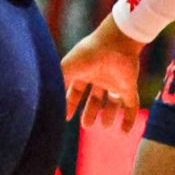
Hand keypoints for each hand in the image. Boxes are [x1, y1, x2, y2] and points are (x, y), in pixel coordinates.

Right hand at [62, 15, 145, 131]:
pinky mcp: (129, 86)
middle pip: (94, 98)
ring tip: (107, 126)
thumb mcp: (67, 69)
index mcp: (83, 72)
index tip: (66, 117)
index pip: (75, 91)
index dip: (70, 104)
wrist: (115, 42)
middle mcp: (99, 77)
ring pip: (113, 101)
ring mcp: (115, 81)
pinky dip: (129, 119)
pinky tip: (124, 132)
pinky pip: (131, 105)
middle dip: (90, 112)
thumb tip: (43, 99)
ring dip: (110, 115)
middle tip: (86, 126)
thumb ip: (56, 83)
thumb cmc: (88, 53)